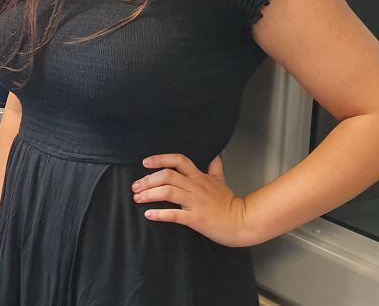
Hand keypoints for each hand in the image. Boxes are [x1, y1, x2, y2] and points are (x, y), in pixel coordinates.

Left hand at [132, 154, 254, 246]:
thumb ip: (215, 169)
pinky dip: (160, 214)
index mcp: (200, 177)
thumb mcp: (222, 181)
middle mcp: (196, 186)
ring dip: (149, 194)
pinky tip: (149, 214)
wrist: (243, 222)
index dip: (160, 159)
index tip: (146, 163)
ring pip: (168, 192)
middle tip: (135, 187)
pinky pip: (175, 214)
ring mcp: (196, 202)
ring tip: (137, 199)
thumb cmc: (230, 203)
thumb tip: (215, 157)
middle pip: (167, 176)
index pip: (179, 160)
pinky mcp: (196, 218)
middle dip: (148, 180)